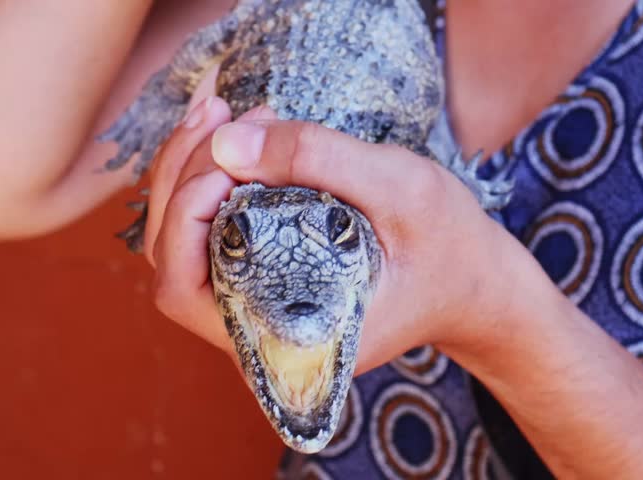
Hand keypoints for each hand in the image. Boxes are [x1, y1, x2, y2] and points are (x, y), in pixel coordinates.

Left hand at [147, 98, 539, 371]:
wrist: (472, 281)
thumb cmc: (449, 248)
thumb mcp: (403, 189)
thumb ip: (319, 160)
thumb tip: (226, 141)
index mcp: (287, 340)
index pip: (186, 291)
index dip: (186, 215)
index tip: (230, 153)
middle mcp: (258, 333)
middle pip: (170, 258)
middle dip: (183, 175)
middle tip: (221, 113)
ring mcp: (257, 306)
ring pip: (182, 242)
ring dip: (190, 169)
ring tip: (225, 112)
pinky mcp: (265, 279)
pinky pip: (210, 232)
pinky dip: (211, 177)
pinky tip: (234, 133)